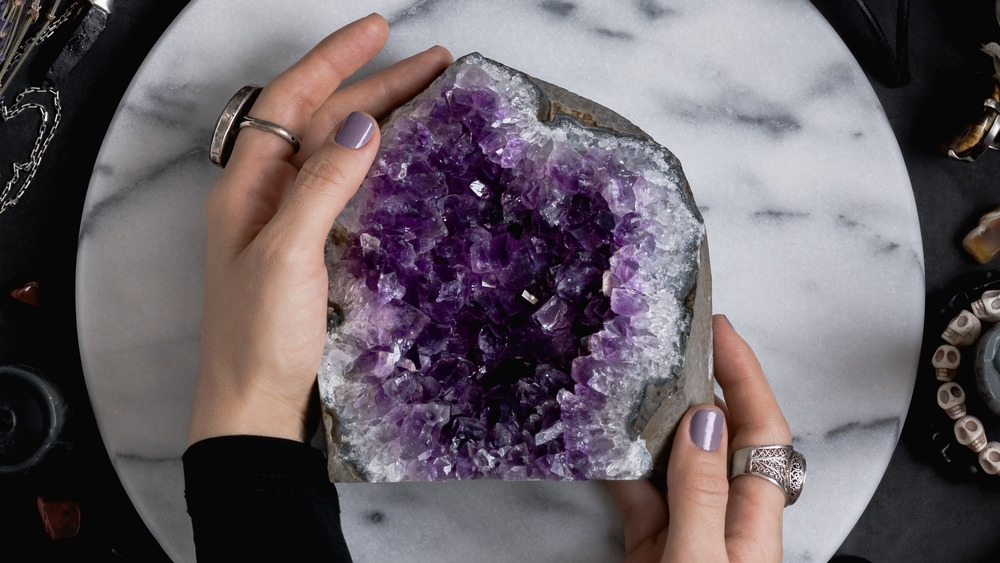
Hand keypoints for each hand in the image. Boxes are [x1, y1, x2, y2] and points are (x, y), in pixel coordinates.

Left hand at [188, 14, 453, 444]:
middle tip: (432, 64)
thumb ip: (321, 185)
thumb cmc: (260, 336)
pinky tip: (402, 159)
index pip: (291, 102)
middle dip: (372, 86)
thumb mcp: (289, 253)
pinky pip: (344, 187)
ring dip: (379, 120)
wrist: (255, 407)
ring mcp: (290, 222)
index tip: (379, 32)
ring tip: (427, 98)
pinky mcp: (312, 249)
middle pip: (320, 121)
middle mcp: (266, 194)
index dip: (334, 61)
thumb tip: (361, 125)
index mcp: (247, 185)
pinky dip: (376, 163)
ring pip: (336, 152)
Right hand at [609, 314, 791, 561]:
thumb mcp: (701, 560)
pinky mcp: (651, 543)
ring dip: (650, 422)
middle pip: (716, 435)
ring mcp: (686, 530)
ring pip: (671, 458)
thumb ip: (700, 493)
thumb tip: (701, 421)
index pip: (760, 430)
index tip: (719, 330)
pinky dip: (618, 464)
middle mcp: (724, 519)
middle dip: (694, 384)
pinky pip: (636, 491)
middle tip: (666, 343)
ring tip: (626, 380)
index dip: (743, 374)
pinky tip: (600, 440)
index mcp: (753, 522)